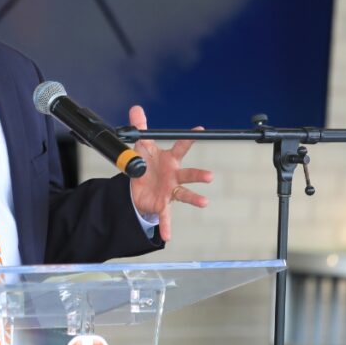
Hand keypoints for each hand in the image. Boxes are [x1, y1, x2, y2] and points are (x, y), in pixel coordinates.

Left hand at [128, 106, 211, 241]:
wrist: (138, 187)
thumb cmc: (146, 165)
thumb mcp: (141, 146)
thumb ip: (140, 127)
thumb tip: (136, 108)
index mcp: (170, 159)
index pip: (181, 146)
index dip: (189, 138)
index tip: (200, 129)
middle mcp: (174, 175)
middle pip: (188, 173)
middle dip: (199, 174)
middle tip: (209, 176)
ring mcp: (170, 190)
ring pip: (184, 194)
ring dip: (195, 199)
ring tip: (205, 203)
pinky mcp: (162, 204)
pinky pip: (165, 216)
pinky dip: (167, 226)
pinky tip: (167, 236)